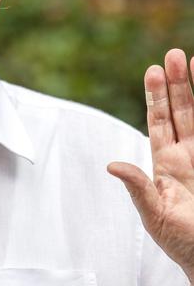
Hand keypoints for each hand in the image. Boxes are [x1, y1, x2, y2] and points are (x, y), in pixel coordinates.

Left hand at [108, 48, 193, 280]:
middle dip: (178, 83)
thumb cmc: (181, 241)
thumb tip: (111, 165)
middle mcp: (188, 156)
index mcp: (166, 164)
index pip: (159, 122)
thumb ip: (138, 188)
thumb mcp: (155, 215)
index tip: (153, 70)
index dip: (156, 97)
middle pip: (182, 111)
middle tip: (173, 54)